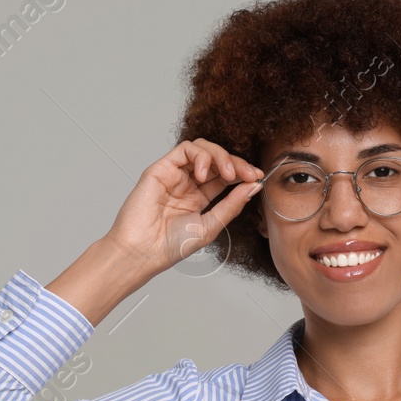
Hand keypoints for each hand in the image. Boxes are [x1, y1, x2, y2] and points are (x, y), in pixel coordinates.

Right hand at [102, 139, 264, 276]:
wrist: (143, 252)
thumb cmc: (171, 245)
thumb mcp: (211, 226)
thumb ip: (231, 205)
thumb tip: (253, 186)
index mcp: (199, 197)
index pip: (224, 176)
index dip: (242, 173)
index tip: (257, 178)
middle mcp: (187, 183)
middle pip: (216, 160)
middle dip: (236, 163)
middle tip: (249, 174)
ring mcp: (174, 174)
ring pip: (202, 149)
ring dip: (221, 157)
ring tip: (228, 174)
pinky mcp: (161, 168)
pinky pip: (185, 150)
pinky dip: (200, 157)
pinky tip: (204, 175)